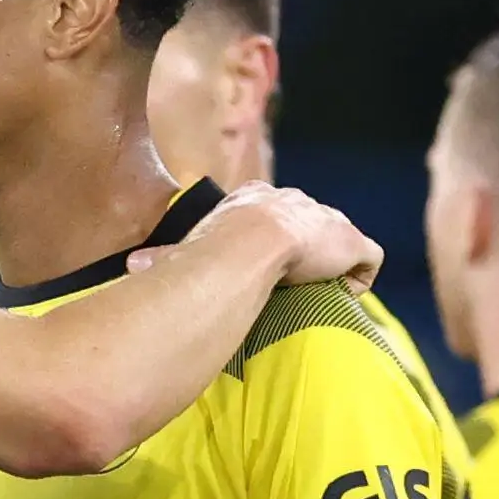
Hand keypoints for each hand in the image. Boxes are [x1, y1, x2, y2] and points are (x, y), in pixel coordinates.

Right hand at [158, 180, 382, 289]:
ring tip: (323, 293)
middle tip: (296, 282)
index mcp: (255, 199)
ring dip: (333, 265)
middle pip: (308, 223)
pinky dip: (358, 280)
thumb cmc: (214, 247)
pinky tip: (344, 299)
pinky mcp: (351, 241)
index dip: (268, 240)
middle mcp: (294, 201)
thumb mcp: (187, 250)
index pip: (269, 214)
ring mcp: (326, 219)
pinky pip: (366, 260)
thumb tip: (133, 266)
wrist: (250, 242)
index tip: (264, 265)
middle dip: (306, 251)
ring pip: (338, 239)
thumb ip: (166, 258)